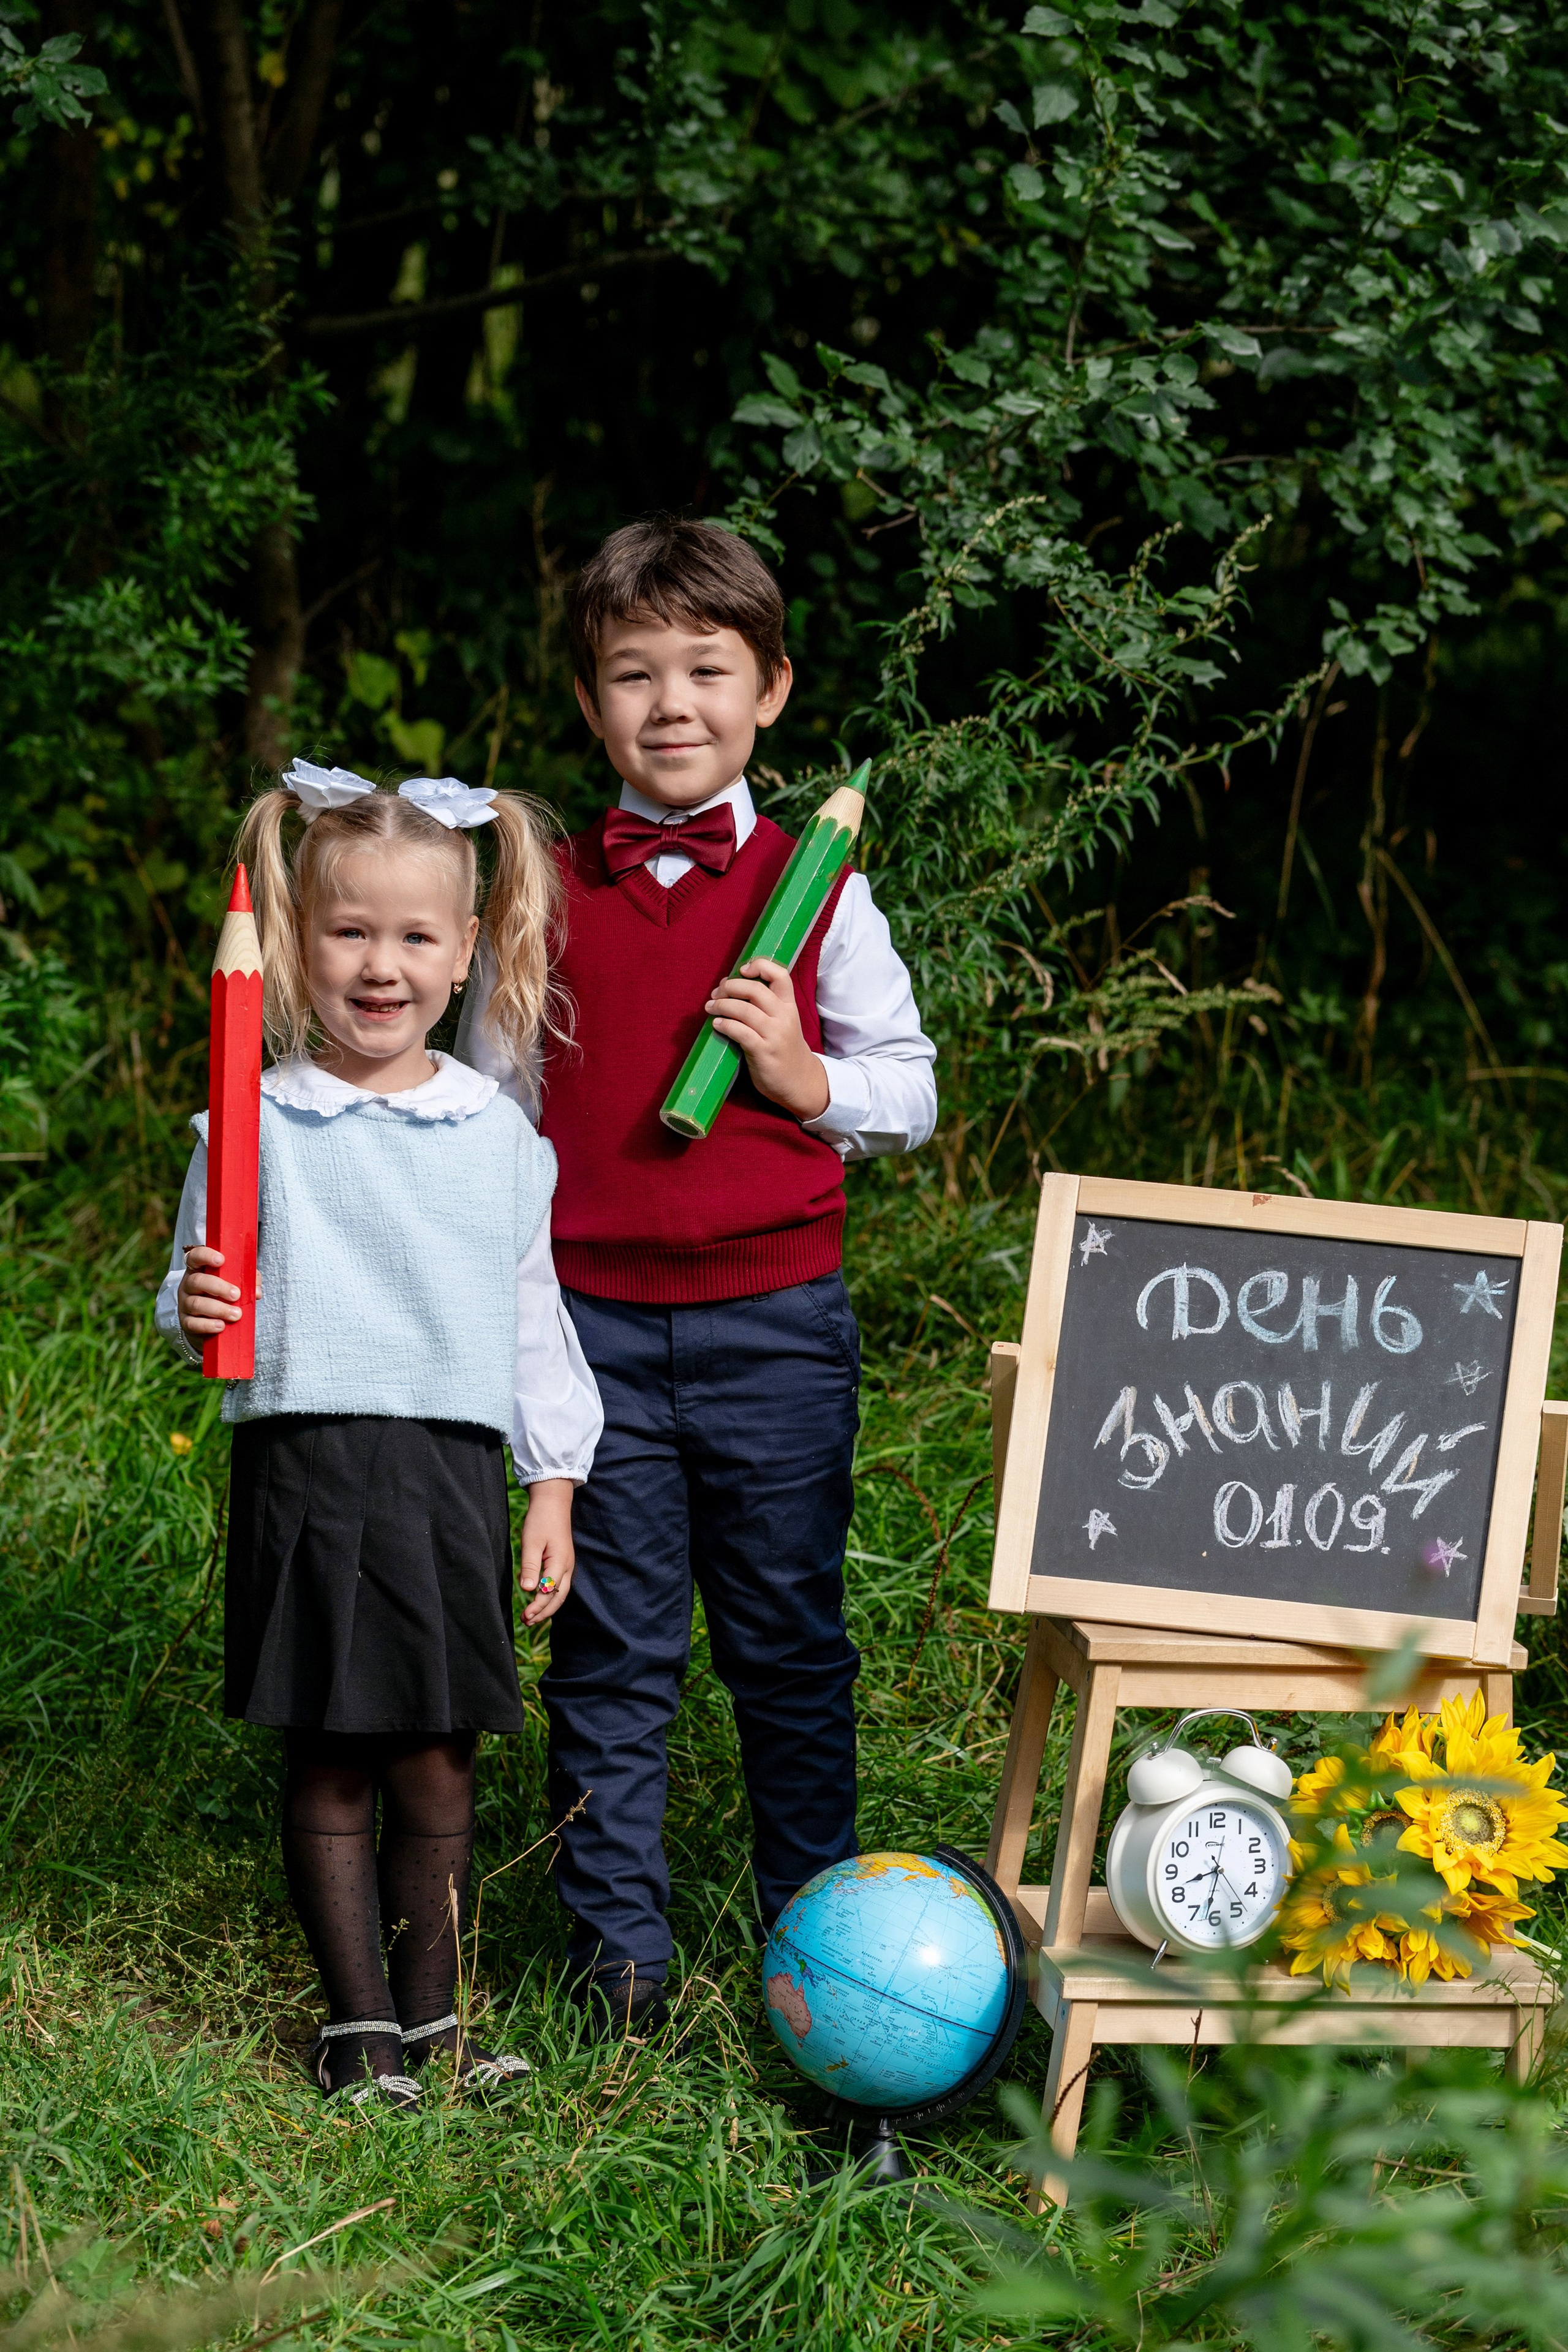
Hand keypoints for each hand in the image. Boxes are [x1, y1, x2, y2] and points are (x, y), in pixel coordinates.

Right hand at [178, 1245, 240, 1341]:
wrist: (210, 1323)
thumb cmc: (224, 1297)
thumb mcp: (235, 1284)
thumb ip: (248, 1281)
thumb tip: (257, 1292)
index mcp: (199, 1270)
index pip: (195, 1256)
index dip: (206, 1255)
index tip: (221, 1260)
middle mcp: (188, 1285)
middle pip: (197, 1281)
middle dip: (219, 1287)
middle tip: (236, 1295)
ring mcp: (184, 1304)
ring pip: (196, 1304)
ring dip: (219, 1309)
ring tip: (236, 1314)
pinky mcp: (185, 1322)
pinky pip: (193, 1323)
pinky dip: (208, 1325)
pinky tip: (221, 1326)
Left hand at [519, 1478, 575, 1625]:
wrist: (553, 1502)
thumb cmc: (540, 1520)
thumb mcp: (532, 1542)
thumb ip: (530, 1566)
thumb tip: (528, 1590)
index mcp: (560, 1562)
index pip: (549, 1592)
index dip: (537, 1607)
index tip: (525, 1616)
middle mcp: (567, 1567)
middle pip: (558, 1597)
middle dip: (543, 1612)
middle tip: (527, 1622)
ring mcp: (567, 1565)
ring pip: (560, 1593)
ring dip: (547, 1607)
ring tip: (531, 1617)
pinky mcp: (563, 1562)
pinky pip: (559, 1585)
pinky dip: (550, 1597)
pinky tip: (539, 1600)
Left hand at [704, 958, 829, 1121]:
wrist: (799, 1080)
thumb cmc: (784, 1048)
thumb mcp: (783, 1021)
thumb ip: (766, 1005)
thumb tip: (731, 987)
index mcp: (789, 1006)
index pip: (780, 975)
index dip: (760, 965)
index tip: (742, 970)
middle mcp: (784, 1017)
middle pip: (755, 990)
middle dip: (731, 987)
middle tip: (717, 992)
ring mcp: (775, 1035)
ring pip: (744, 1010)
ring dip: (722, 1005)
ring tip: (710, 1007)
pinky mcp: (763, 1052)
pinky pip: (740, 1032)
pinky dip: (725, 1025)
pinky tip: (717, 1024)